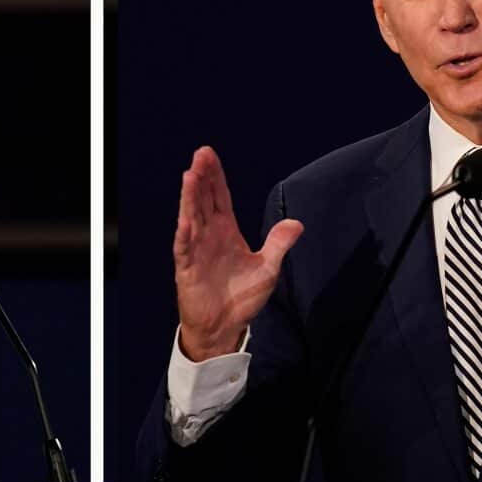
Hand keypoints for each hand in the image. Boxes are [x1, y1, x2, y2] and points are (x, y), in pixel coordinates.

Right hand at [174, 146, 303, 360]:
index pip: (219, 197)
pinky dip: (185, 235)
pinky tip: (185, 220)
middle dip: (202, 178)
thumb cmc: (241, 297)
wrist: (225, 327)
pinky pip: (185, 249)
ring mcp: (196, 250)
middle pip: (203, 200)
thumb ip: (279, 244)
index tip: (209, 154)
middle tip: (200, 155)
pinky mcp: (187, 269)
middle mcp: (209, 235)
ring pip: (191, 217)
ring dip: (190, 197)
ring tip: (190, 175)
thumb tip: (297, 223)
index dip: (215, 176)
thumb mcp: (267, 268)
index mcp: (226, 231)